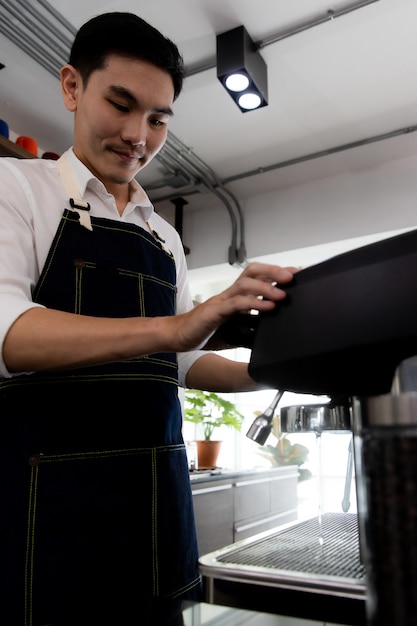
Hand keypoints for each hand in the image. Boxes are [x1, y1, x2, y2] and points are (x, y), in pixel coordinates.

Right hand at [170, 262, 295, 351]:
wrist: (178, 337)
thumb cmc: (204, 331)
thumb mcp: (234, 329)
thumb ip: (250, 328)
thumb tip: (270, 334)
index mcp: (234, 296)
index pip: (256, 276)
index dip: (275, 272)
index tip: (295, 273)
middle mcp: (229, 294)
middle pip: (252, 271)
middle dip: (273, 271)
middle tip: (292, 276)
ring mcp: (221, 301)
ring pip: (245, 284)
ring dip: (266, 287)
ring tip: (283, 294)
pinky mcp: (214, 312)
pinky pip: (235, 304)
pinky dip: (253, 303)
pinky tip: (267, 308)